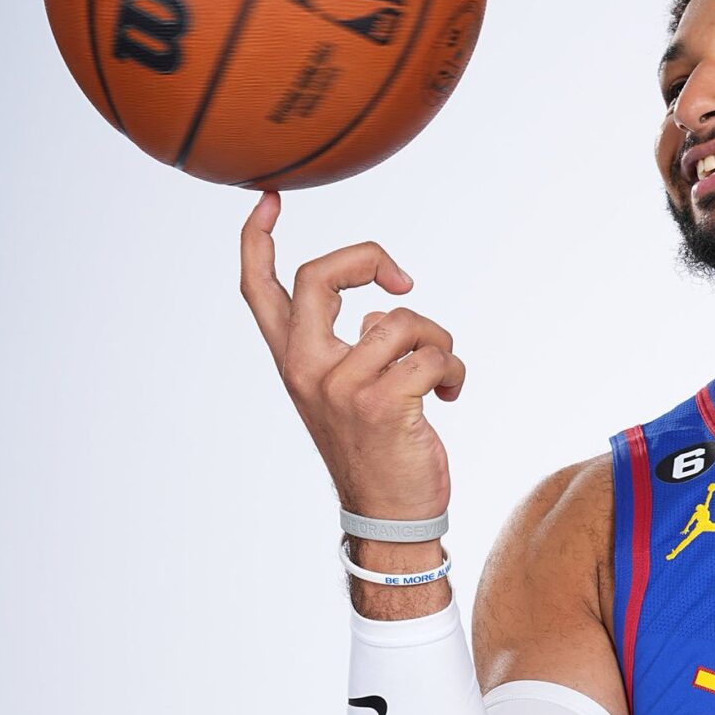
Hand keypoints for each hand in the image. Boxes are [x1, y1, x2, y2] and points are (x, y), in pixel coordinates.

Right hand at [238, 192, 465, 520]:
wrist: (390, 515)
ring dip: (438, 342)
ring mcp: (341, 386)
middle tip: (402, 279)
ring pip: (401, 318)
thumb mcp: (348, 391)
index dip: (258, 240)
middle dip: (369, 258)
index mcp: (294, 361)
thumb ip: (352, 346)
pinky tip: (451, 397)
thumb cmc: (378, 448)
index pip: (259, 290)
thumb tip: (379, 314)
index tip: (269, 199)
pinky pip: (433, 355)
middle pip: (319, 276)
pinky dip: (455, 372)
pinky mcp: (381, 403)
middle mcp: (307, 368)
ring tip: (440, 375)